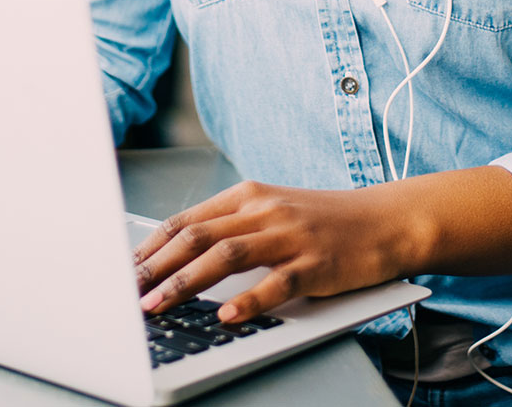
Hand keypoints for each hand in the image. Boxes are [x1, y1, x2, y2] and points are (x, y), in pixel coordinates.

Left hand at [134, 179, 405, 323]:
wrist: (385, 220)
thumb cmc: (324, 221)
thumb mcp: (273, 212)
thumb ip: (232, 227)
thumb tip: (179, 254)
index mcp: (248, 195)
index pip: (188, 220)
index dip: (152, 246)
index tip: (126, 270)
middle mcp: (264, 210)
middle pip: (198, 236)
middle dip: (157, 266)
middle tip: (130, 293)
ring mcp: (290, 235)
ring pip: (226, 255)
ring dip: (186, 283)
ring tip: (159, 306)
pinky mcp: (315, 264)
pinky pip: (275, 283)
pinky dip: (247, 300)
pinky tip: (226, 315)